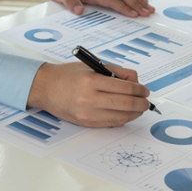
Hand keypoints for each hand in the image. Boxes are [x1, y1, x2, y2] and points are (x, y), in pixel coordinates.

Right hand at [27, 62, 149, 126]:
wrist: (45, 88)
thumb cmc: (68, 75)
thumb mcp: (92, 66)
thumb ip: (116, 72)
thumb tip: (136, 82)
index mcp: (91, 81)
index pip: (125, 88)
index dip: (140, 90)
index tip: (145, 90)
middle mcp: (89, 99)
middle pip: (126, 104)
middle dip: (141, 104)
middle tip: (146, 101)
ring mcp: (87, 114)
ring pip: (121, 117)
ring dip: (134, 114)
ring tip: (139, 108)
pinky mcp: (85, 123)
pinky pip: (111, 124)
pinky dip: (122, 119)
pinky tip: (126, 113)